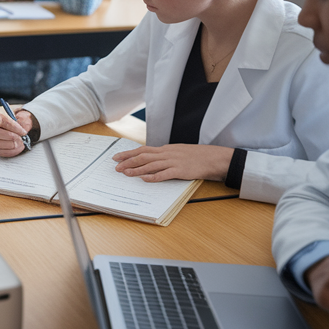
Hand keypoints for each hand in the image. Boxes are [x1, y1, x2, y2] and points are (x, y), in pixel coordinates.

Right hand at [0, 109, 34, 157]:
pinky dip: (12, 150)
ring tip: (20, 142)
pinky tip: (18, 147)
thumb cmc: (21, 125)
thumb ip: (23, 122)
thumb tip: (22, 128)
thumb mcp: (24, 120)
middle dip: (8, 135)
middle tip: (19, 137)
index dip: (7, 124)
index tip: (20, 129)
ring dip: (11, 144)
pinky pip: (1, 152)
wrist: (22, 134)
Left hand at [112, 143, 233, 182]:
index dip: (128, 153)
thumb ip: (164, 155)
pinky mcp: (180, 171)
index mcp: (165, 149)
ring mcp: (173, 162)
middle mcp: (167, 153)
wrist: (212, 158)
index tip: (117, 157)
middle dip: (128, 161)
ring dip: (137, 169)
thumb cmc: (195, 156)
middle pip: (143, 156)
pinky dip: (154, 176)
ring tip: (126, 173)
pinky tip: (145, 179)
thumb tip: (151, 159)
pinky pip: (164, 174)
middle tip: (116, 167)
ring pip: (151, 165)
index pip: (142, 150)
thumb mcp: (177, 151)